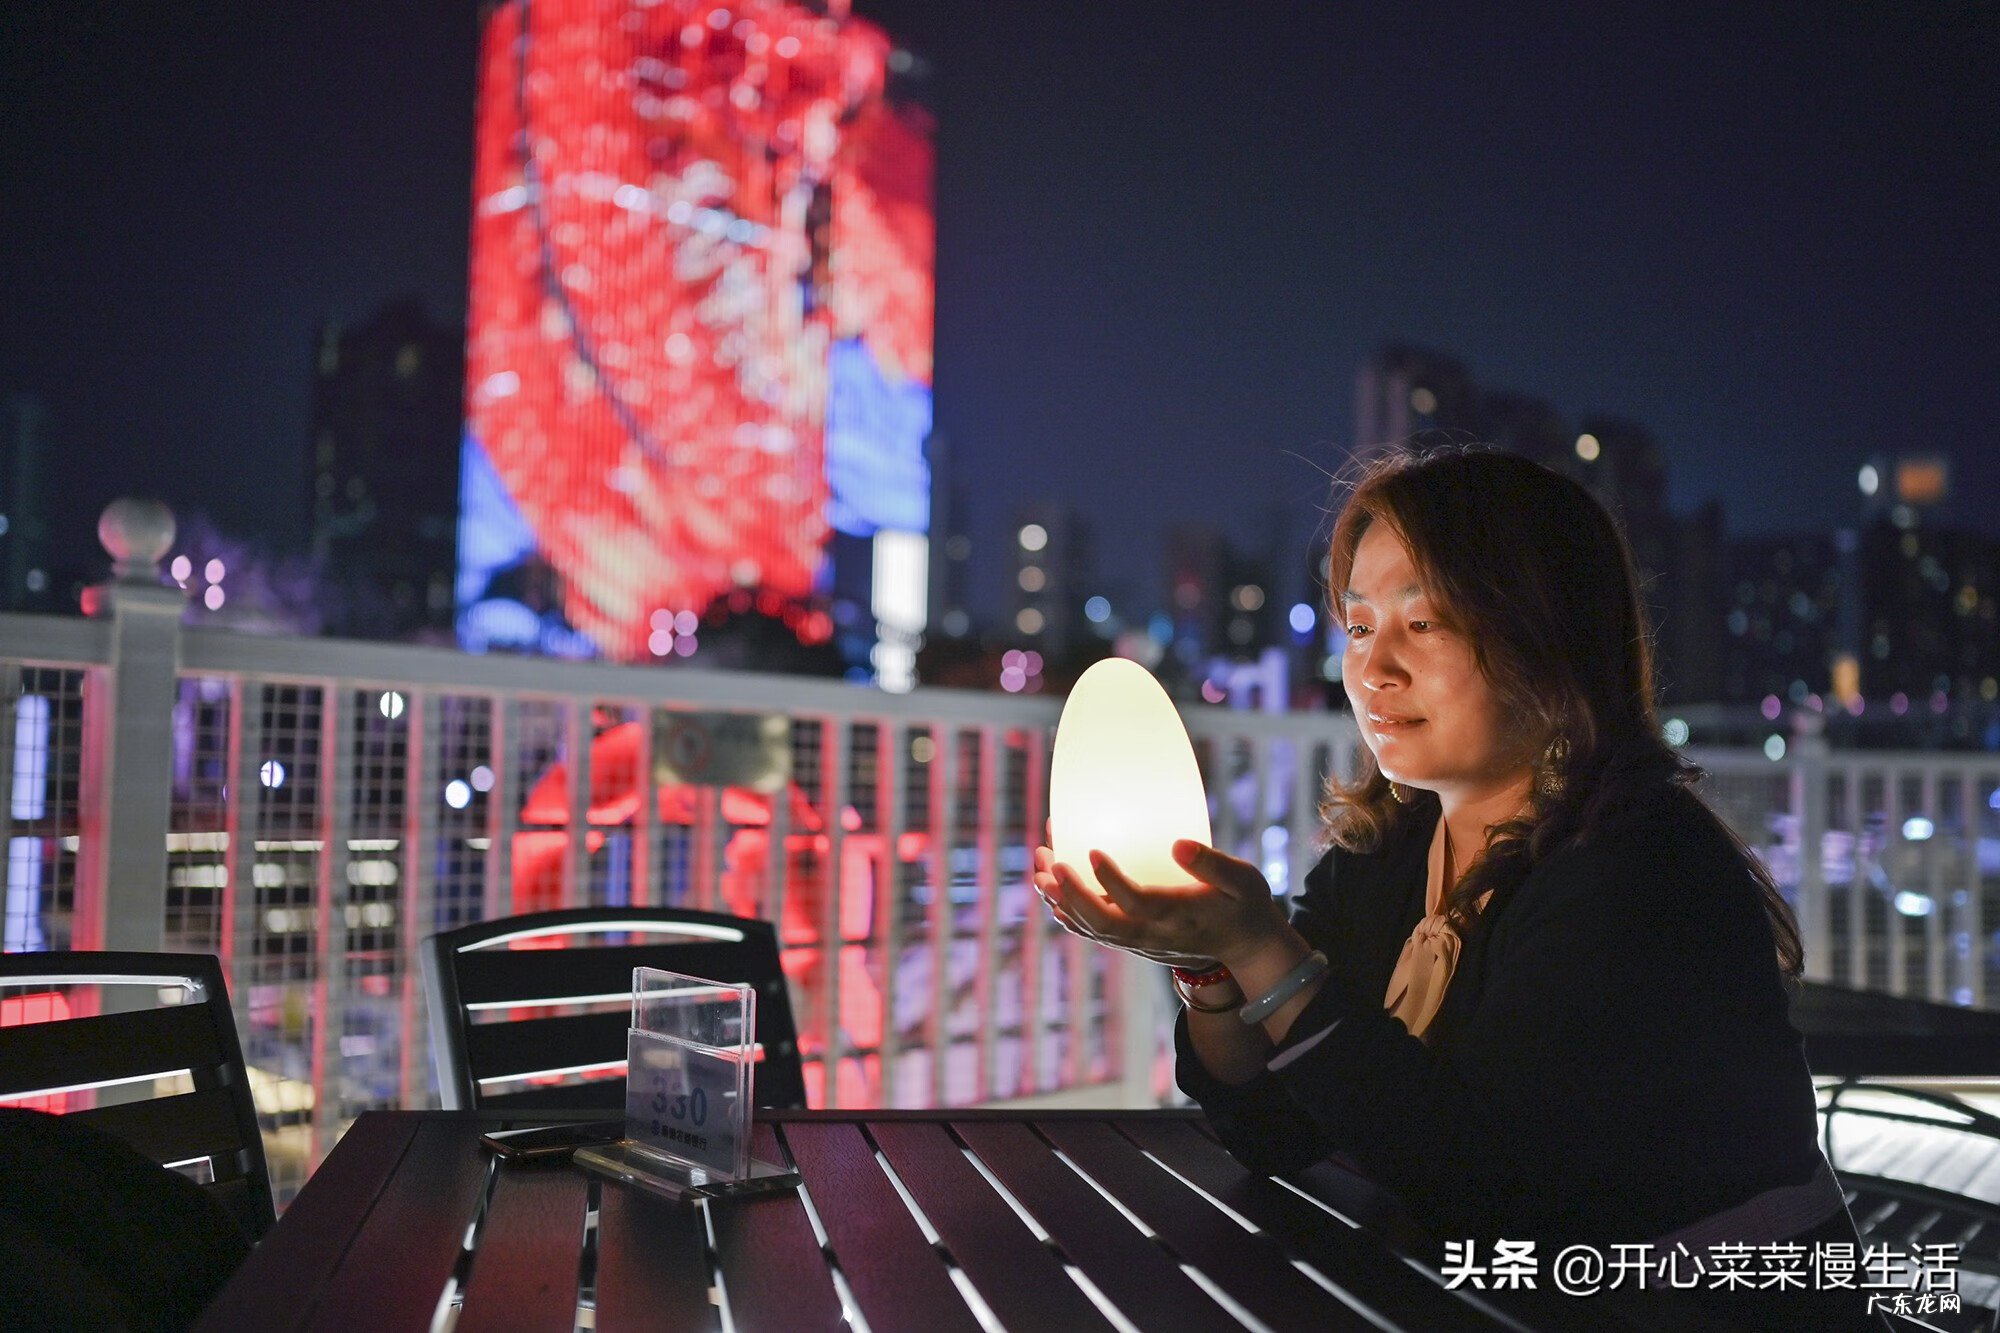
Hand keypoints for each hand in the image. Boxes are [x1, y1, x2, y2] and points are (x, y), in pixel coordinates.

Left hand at [1031, 838, 1290, 973]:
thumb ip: (1212, 863)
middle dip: (1071, 894)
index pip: (1138, 902)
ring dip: (1061, 900)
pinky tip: (1049, 888)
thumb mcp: (1243, 880)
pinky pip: (1092, 930)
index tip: (1092, 850)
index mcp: (1179, 915)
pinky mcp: (1131, 940)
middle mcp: (1153, 933)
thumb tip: (1178, 844)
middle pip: (1102, 922)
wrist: (1242, 947)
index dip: (1111, 881)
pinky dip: (1067, 911)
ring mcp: (1138, 941)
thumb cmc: (1243, 905)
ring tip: (1038, 866)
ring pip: (1092, 927)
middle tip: (1048, 862)